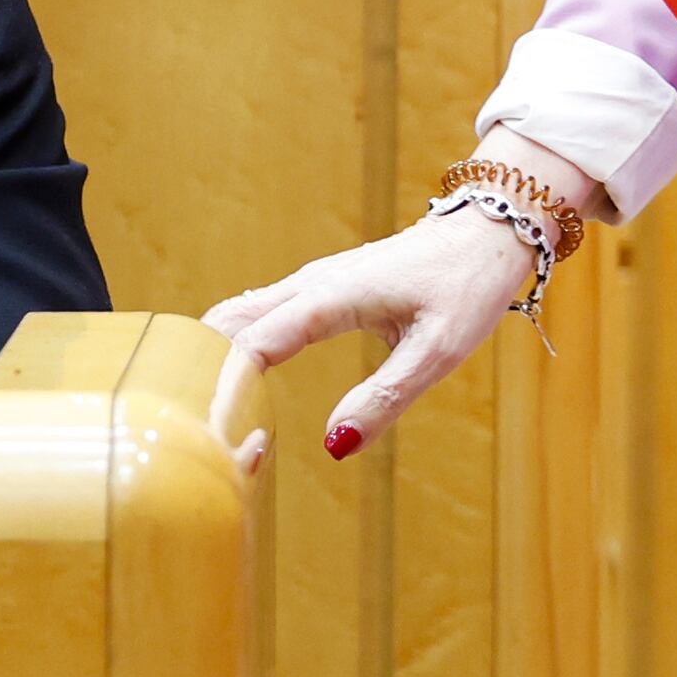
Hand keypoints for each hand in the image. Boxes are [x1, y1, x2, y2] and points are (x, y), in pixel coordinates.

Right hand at [200, 132, 589, 459]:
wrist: (490, 230)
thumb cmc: (468, 285)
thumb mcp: (438, 352)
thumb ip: (385, 398)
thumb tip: (335, 447)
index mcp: (331, 297)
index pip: (253, 345)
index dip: (223, 387)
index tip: (203, 430)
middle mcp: (311, 285)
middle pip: (229, 324)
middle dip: (202, 370)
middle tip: (186, 426)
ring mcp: (315, 283)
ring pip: (241, 315)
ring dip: (216, 357)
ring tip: (198, 412)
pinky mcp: (324, 289)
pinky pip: (263, 315)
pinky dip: (238, 345)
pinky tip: (232, 379)